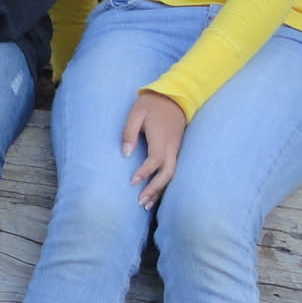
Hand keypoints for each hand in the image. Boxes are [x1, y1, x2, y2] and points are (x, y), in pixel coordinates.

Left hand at [124, 90, 187, 207]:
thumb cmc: (151, 105)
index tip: (132, 182)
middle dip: (155, 189)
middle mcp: (171, 147)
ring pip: (172, 175)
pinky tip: (155, 194)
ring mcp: (176, 150)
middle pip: (167, 173)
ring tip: (146, 204)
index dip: (145, 172)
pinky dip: (164, 184)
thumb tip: (125, 154)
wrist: (174, 98)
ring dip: (160, 191)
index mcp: (161, 137)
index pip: (155, 159)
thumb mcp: (135, 113)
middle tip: (140, 202)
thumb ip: (129, 133)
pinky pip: (172, 171)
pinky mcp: (176, 151)